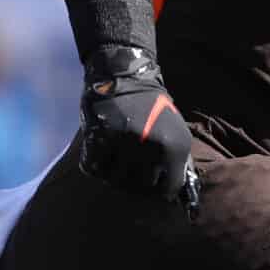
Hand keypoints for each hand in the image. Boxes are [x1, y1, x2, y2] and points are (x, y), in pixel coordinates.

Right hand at [78, 46, 198, 208]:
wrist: (124, 73)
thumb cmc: (152, 108)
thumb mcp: (175, 131)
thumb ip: (176, 162)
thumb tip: (176, 196)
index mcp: (175, 148)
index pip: (167, 190)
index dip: (157, 191)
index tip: (150, 186)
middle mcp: (152, 148)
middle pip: (139, 188)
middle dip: (132, 183)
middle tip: (127, 170)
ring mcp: (126, 143)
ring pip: (114, 181)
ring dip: (111, 174)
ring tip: (113, 159)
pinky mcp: (101, 136)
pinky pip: (93, 167)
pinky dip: (93, 163)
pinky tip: (100, 150)